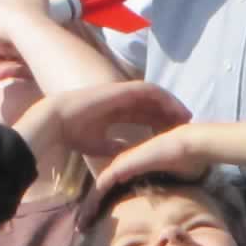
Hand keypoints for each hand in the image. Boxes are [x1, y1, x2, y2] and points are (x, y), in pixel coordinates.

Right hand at [36, 79, 191, 168]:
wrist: (58, 121)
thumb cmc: (73, 134)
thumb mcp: (100, 145)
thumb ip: (116, 147)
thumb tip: (130, 156)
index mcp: (115, 111)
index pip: (143, 114)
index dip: (159, 122)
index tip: (173, 133)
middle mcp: (120, 99)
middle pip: (152, 104)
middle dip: (170, 113)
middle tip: (188, 124)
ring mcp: (121, 92)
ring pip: (154, 95)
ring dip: (171, 104)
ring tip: (187, 116)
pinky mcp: (122, 89)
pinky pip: (150, 90)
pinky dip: (165, 98)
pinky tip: (177, 109)